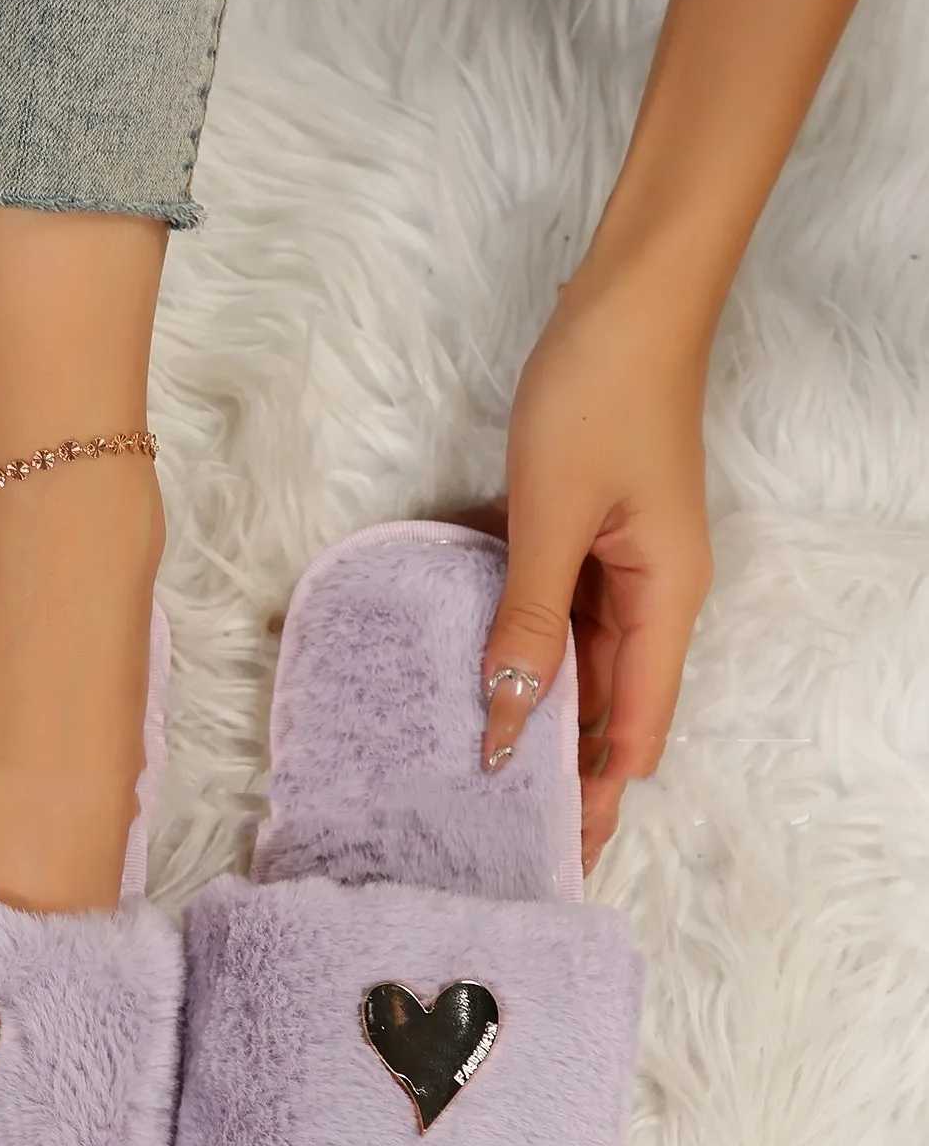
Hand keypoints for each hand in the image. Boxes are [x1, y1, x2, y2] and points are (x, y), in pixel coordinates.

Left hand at [473, 275, 713, 872]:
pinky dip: (526, 646)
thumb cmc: (600, 394)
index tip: (556, 849)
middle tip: (507, 828)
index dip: (598, 793)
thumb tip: (508, 716)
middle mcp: (652, 593)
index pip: (637, 727)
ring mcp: (621, 563)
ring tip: (486, 769)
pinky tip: (483, 676)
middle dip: (565, 766)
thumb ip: (530, 620)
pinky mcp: (590, 533)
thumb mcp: (553, 516)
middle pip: (611, 704)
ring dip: (539, 709)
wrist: (625, 296)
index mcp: (664, 598)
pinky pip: (559, 610)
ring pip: (580, 660)